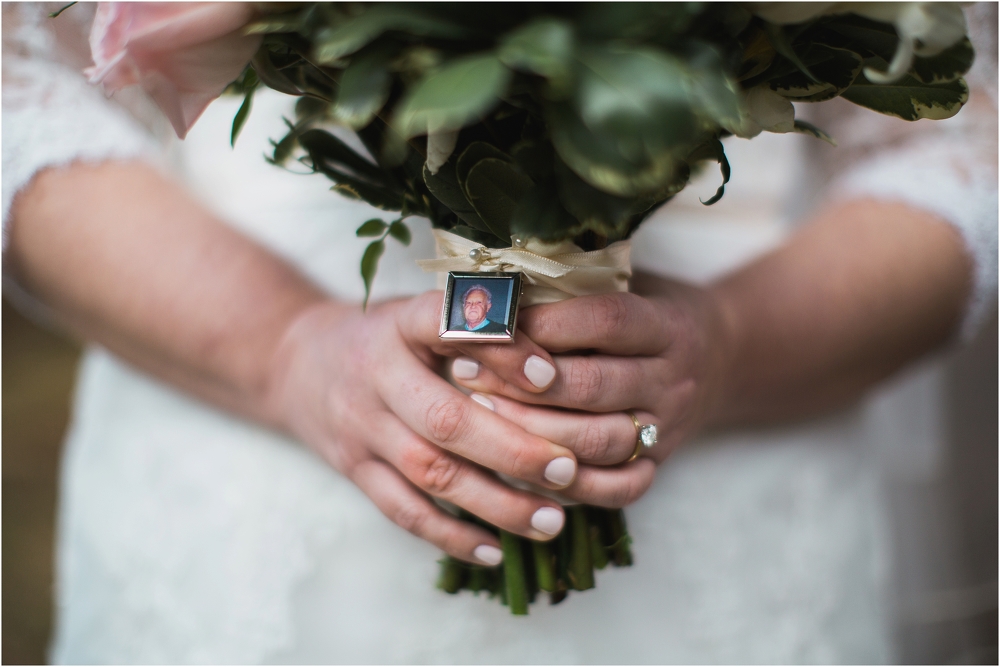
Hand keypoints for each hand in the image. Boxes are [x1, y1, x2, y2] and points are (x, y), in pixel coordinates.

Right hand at [264, 291, 593, 565]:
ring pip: (430, 474)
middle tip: (568, 469)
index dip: (499, 348)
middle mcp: (376, 375)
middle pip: (445, 420)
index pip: (445, 325)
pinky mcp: (354, 469)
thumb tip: (557, 362)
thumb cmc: (386, 335)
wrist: (297, 361)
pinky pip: (402, 510)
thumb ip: (477, 326)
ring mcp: (361, 427)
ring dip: (495, 503)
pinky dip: (450, 536)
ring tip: (551, 521)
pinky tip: (494, 551)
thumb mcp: (423, 312)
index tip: (550, 374)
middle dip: (513, 450)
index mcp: (401, 324)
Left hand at [449, 273, 731, 505]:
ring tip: (478, 414)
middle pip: (595, 385)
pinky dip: (565, 484)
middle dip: (522, 382)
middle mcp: (673, 380)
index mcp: (668, 325)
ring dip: (531, 432)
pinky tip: (517, 465)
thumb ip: (575, 287)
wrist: (721, 357)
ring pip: (597, 441)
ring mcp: (668, 429)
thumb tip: (492, 286)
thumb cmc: (648, 310)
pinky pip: (614, 489)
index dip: (547, 324)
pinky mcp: (658, 468)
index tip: (491, 322)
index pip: (607, 321)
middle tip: (464, 372)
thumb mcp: (626, 283)